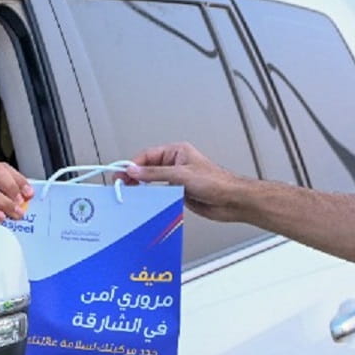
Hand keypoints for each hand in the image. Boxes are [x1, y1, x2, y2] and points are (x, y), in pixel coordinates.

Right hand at [122, 142, 251, 221]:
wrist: (231, 200)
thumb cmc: (216, 182)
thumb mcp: (182, 175)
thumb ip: (156, 173)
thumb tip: (135, 169)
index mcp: (176, 152)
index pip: (148, 155)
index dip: (133, 164)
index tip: (122, 173)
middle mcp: (175, 164)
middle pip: (148, 168)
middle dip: (135, 176)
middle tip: (122, 185)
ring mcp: (177, 179)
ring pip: (152, 182)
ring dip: (143, 187)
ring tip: (131, 194)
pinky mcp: (179, 193)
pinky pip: (160, 194)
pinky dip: (152, 197)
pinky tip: (146, 202)